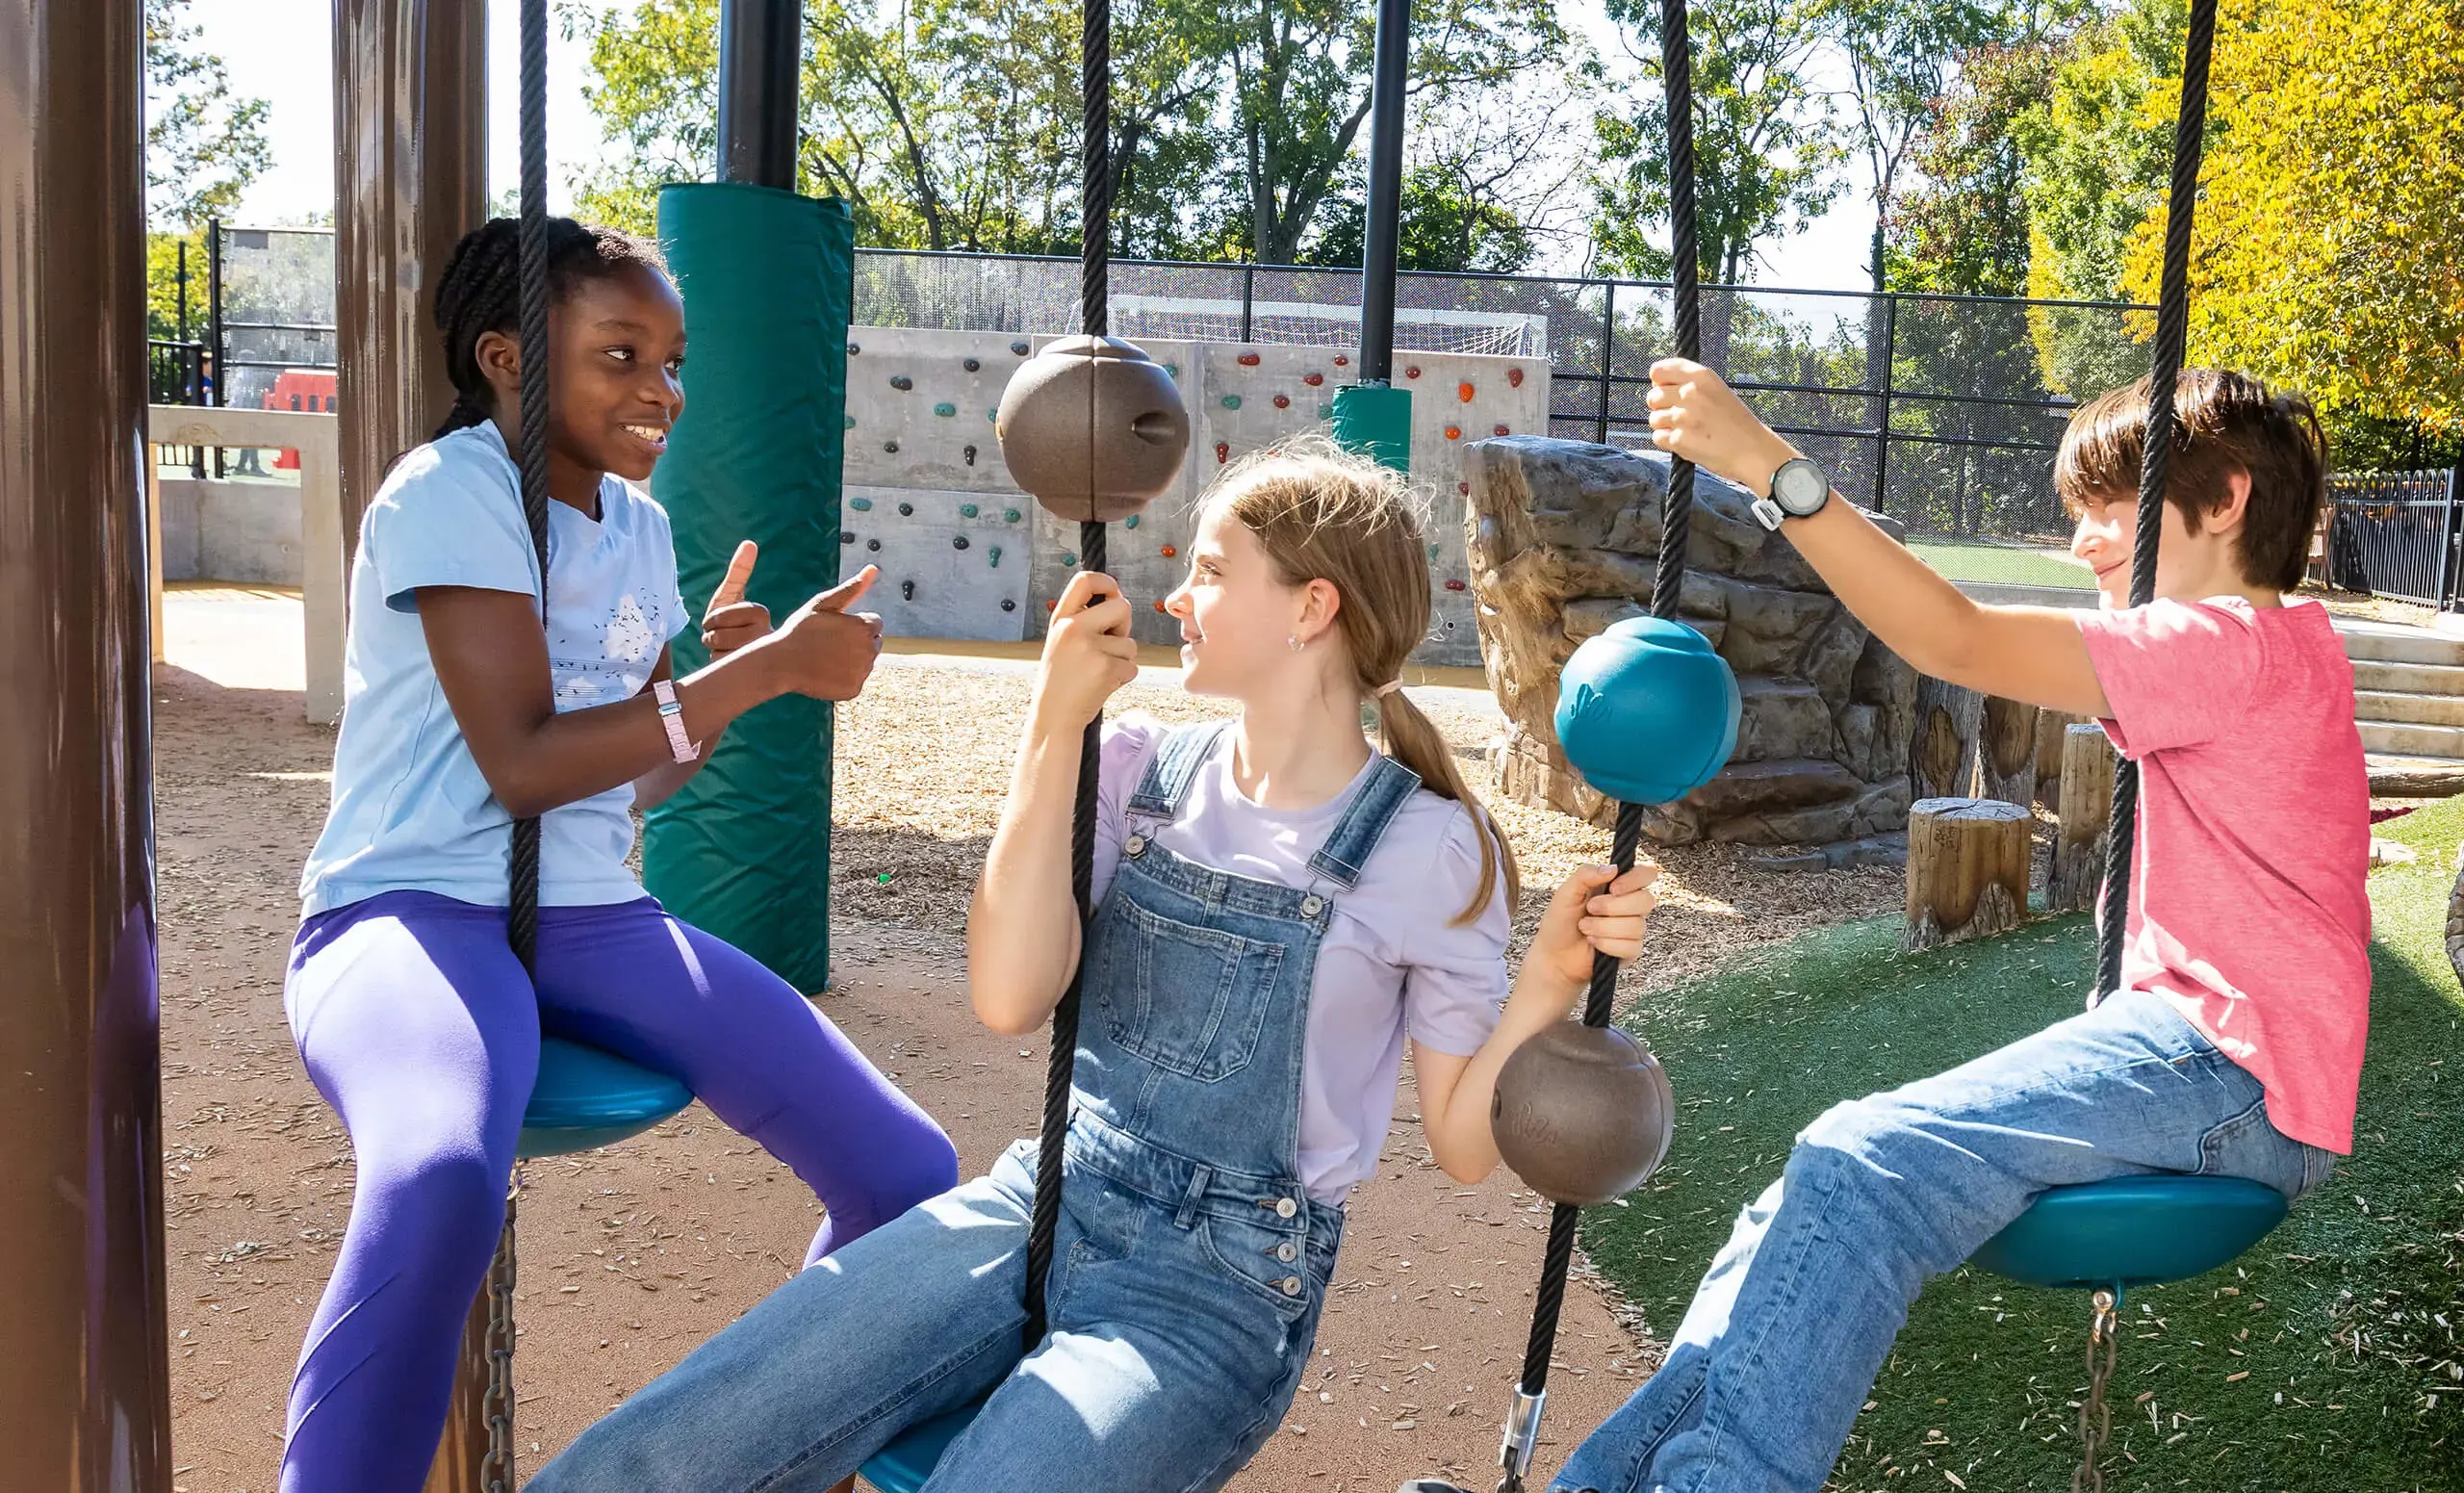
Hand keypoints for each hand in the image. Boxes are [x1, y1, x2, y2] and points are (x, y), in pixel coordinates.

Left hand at [701, 541, 770, 656]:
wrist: (732, 649)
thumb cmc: (730, 619)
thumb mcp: (731, 595)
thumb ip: (739, 571)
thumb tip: (750, 543)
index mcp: (762, 616)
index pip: (729, 614)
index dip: (716, 616)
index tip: (719, 619)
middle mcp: (765, 637)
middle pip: (721, 633)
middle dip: (712, 632)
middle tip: (718, 633)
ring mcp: (757, 658)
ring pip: (719, 649)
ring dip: (713, 646)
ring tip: (723, 645)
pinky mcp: (747, 673)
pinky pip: (719, 664)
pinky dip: (716, 661)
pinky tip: (727, 661)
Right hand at [762, 565, 883, 700]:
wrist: (780, 662)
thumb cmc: (800, 629)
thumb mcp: (824, 604)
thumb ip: (852, 588)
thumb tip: (873, 569)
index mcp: (865, 627)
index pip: (875, 623)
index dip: (855, 624)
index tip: (835, 628)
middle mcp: (869, 650)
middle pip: (874, 643)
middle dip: (857, 642)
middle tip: (829, 643)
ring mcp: (862, 672)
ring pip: (865, 662)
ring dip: (852, 659)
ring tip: (825, 657)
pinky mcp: (854, 689)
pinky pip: (855, 680)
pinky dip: (844, 678)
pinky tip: (825, 672)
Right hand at [1032, 571, 1138, 732]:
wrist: (1054, 717)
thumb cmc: (1062, 680)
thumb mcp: (1061, 642)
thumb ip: (1084, 621)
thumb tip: (1118, 601)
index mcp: (1061, 619)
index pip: (1085, 579)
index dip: (1107, 582)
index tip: (1114, 593)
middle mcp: (1073, 628)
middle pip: (1122, 606)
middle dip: (1125, 626)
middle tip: (1110, 645)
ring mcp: (1089, 648)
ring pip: (1130, 643)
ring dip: (1122, 659)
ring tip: (1097, 672)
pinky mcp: (1106, 668)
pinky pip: (1132, 665)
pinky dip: (1123, 677)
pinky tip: (1102, 685)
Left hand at [1528, 860, 1661, 994]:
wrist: (1554, 956)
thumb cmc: (1560, 922)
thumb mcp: (1566, 892)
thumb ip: (1586, 874)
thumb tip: (1613, 868)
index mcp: (1618, 885)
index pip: (1646, 873)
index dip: (1636, 879)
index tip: (1613, 888)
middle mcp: (1630, 905)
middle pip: (1646, 900)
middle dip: (1613, 906)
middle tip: (1590, 909)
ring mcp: (1633, 929)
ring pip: (1636, 925)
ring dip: (1604, 927)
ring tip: (1585, 928)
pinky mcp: (1631, 951)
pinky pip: (1631, 946)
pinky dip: (1607, 944)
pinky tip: (1593, 942)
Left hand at [1646, 359, 1798, 496]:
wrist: (1753, 452)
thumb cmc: (1736, 422)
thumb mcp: (1717, 390)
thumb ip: (1689, 383)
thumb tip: (1656, 383)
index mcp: (1701, 376)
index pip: (1659, 370)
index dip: (1659, 382)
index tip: (1667, 390)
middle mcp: (1690, 393)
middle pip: (1653, 396)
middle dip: (1662, 408)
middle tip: (1683, 417)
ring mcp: (1683, 417)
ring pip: (1653, 419)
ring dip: (1666, 427)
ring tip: (1688, 431)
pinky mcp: (1679, 440)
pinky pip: (1657, 438)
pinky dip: (1668, 443)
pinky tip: (1687, 442)